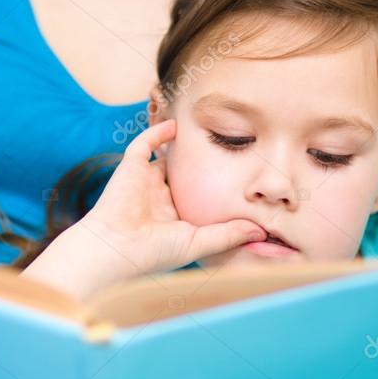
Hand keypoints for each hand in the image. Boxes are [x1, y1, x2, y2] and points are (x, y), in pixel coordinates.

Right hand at [77, 119, 265, 283]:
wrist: (116, 247)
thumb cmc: (154, 252)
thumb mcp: (198, 243)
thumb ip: (228, 234)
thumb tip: (261, 230)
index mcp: (173, 217)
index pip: (195, 198)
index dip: (211, 190)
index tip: (238, 181)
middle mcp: (158, 198)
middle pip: (180, 177)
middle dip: (197, 166)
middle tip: (223, 149)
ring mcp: (144, 182)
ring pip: (163, 158)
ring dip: (179, 147)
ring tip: (200, 130)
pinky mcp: (131, 167)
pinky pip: (144, 144)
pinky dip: (158, 132)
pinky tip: (175, 126)